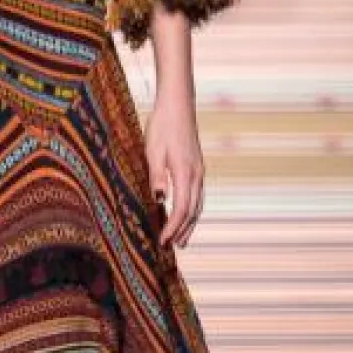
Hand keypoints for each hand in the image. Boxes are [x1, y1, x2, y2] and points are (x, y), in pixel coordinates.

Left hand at [144, 104, 204, 249]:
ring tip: (182, 239)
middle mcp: (196, 174)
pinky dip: (192, 210)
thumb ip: (156, 176)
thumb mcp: (153, 150)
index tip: (162, 241)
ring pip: (198, 204)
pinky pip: (198, 195)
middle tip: (171, 247)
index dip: (172, 227)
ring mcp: (199, 171)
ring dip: (190, 223)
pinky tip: (186, 214)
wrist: (178, 105)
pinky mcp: (197, 166)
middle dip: (182, 231)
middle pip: (193, 211)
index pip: (182, 209)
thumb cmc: (162, 126)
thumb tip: (159, 199)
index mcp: (185, 172)